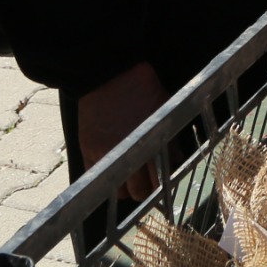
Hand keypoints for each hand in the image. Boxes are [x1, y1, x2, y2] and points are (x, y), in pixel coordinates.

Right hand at [76, 60, 168, 196]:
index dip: (164, 184)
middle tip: (147, 182)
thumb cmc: (142, 87)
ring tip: (128, 176)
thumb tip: (176, 159)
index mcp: (153, 142)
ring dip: (125, 187)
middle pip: (140, 191)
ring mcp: (108, 154)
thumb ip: (170, 136)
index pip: (161, 179)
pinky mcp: (89, 151)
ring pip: (118, 192)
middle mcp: (131, 152)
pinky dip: (104, 178)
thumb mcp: (165, 108)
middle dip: (146, 189)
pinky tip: (111, 169)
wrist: (110, 74)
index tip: (164, 182)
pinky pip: (96, 177)